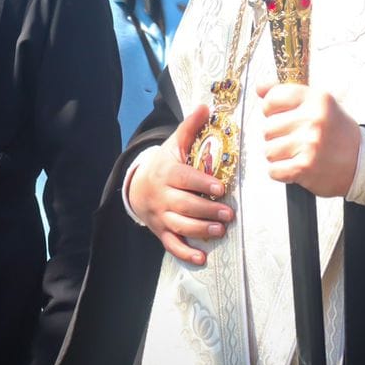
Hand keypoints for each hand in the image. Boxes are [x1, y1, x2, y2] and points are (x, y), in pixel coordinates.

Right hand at [126, 104, 231, 265]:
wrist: (136, 186)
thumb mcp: (173, 144)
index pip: (185, 179)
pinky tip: (202, 258)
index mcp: (168, 172)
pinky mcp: (161, 230)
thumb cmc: (164, 164)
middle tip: (228, 214)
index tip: (220, 189)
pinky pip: (172, 244)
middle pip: (184, 205)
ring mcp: (161, 215)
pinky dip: (185, 252)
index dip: (202, 184)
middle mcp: (163, 195)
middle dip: (207, 210)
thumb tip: (206, 106)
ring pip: (180, 224)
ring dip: (200, 230)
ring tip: (220, 231)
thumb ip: (190, 127)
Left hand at [257, 78, 360, 197]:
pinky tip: (296, 167)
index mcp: (317, 100)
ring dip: (280, 155)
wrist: (361, 163)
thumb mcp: (319, 105)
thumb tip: (260, 87)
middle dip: (277, 136)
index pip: (273, 98)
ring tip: (298, 153)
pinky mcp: (304, 167)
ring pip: (269, 150)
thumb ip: (288, 94)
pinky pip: (274, 170)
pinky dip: (282, 172)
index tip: (280, 116)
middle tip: (296, 139)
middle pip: (268, 128)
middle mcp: (313, 119)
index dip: (271, 110)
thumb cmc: (337, 132)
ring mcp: (309, 144)